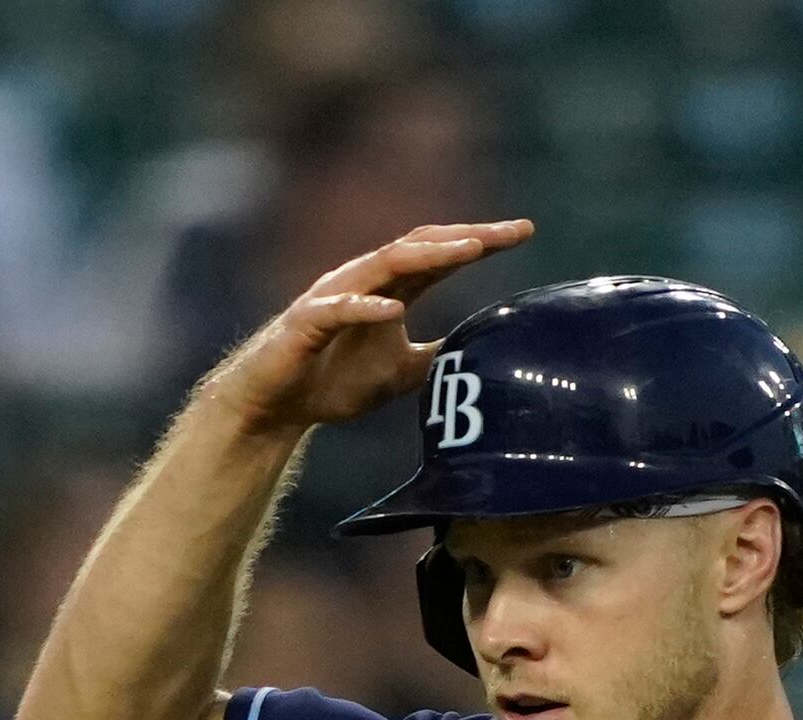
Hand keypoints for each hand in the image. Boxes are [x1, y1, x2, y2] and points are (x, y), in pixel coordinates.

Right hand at [213, 222, 534, 439]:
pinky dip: (365, 307)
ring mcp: (335, 297)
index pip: (442, 257)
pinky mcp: (306, 322)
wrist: (276, 406)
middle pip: (422, 247)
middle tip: (512, 231)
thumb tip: (482, 353)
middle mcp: (365, 280)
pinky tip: (393, 309)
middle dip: (467, 237)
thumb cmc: (334, 382)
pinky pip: (337, 309)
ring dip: (427, 256)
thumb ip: (438, 356)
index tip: (526, 232)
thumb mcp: (404, 372)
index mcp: (390, 289)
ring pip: (384, 265)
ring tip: (468, 251)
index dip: (482, 242)